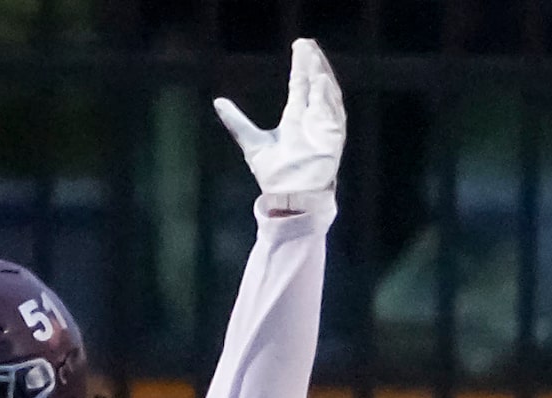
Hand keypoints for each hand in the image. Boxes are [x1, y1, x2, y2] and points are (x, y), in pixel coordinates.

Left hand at [213, 37, 344, 202]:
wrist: (287, 198)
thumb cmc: (273, 176)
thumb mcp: (251, 142)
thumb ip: (236, 122)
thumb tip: (218, 102)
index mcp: (296, 119)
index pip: (300, 87)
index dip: (300, 67)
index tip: (300, 48)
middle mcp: (311, 121)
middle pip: (315, 86)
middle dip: (312, 65)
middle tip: (307, 44)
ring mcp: (323, 130)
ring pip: (326, 96)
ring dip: (322, 76)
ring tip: (315, 58)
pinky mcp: (332, 141)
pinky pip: (333, 116)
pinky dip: (329, 98)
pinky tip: (322, 81)